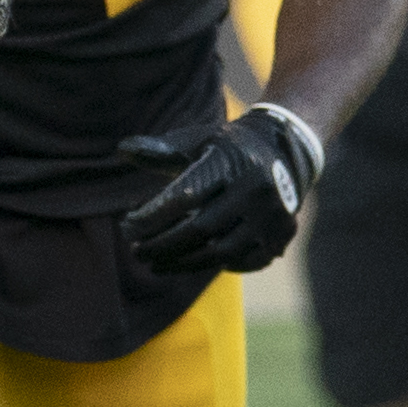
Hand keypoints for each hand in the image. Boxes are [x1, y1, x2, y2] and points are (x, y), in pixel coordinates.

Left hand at [119, 105, 326, 275]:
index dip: (152, 215)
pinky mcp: (283, 235)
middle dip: (162, 244)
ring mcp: (274, 215)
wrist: (285, 152)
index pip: (185, 195)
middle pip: (201, 229)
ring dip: (182, 263)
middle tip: (136, 251)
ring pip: (221, 253)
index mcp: (233, 161)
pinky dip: (214, 266)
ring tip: (155, 264)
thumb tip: (122, 150)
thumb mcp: (196, 140)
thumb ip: (160, 149)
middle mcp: (257, 189)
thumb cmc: (226, 148)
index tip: (126, 225)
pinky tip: (190, 262)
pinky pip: (244, 262)